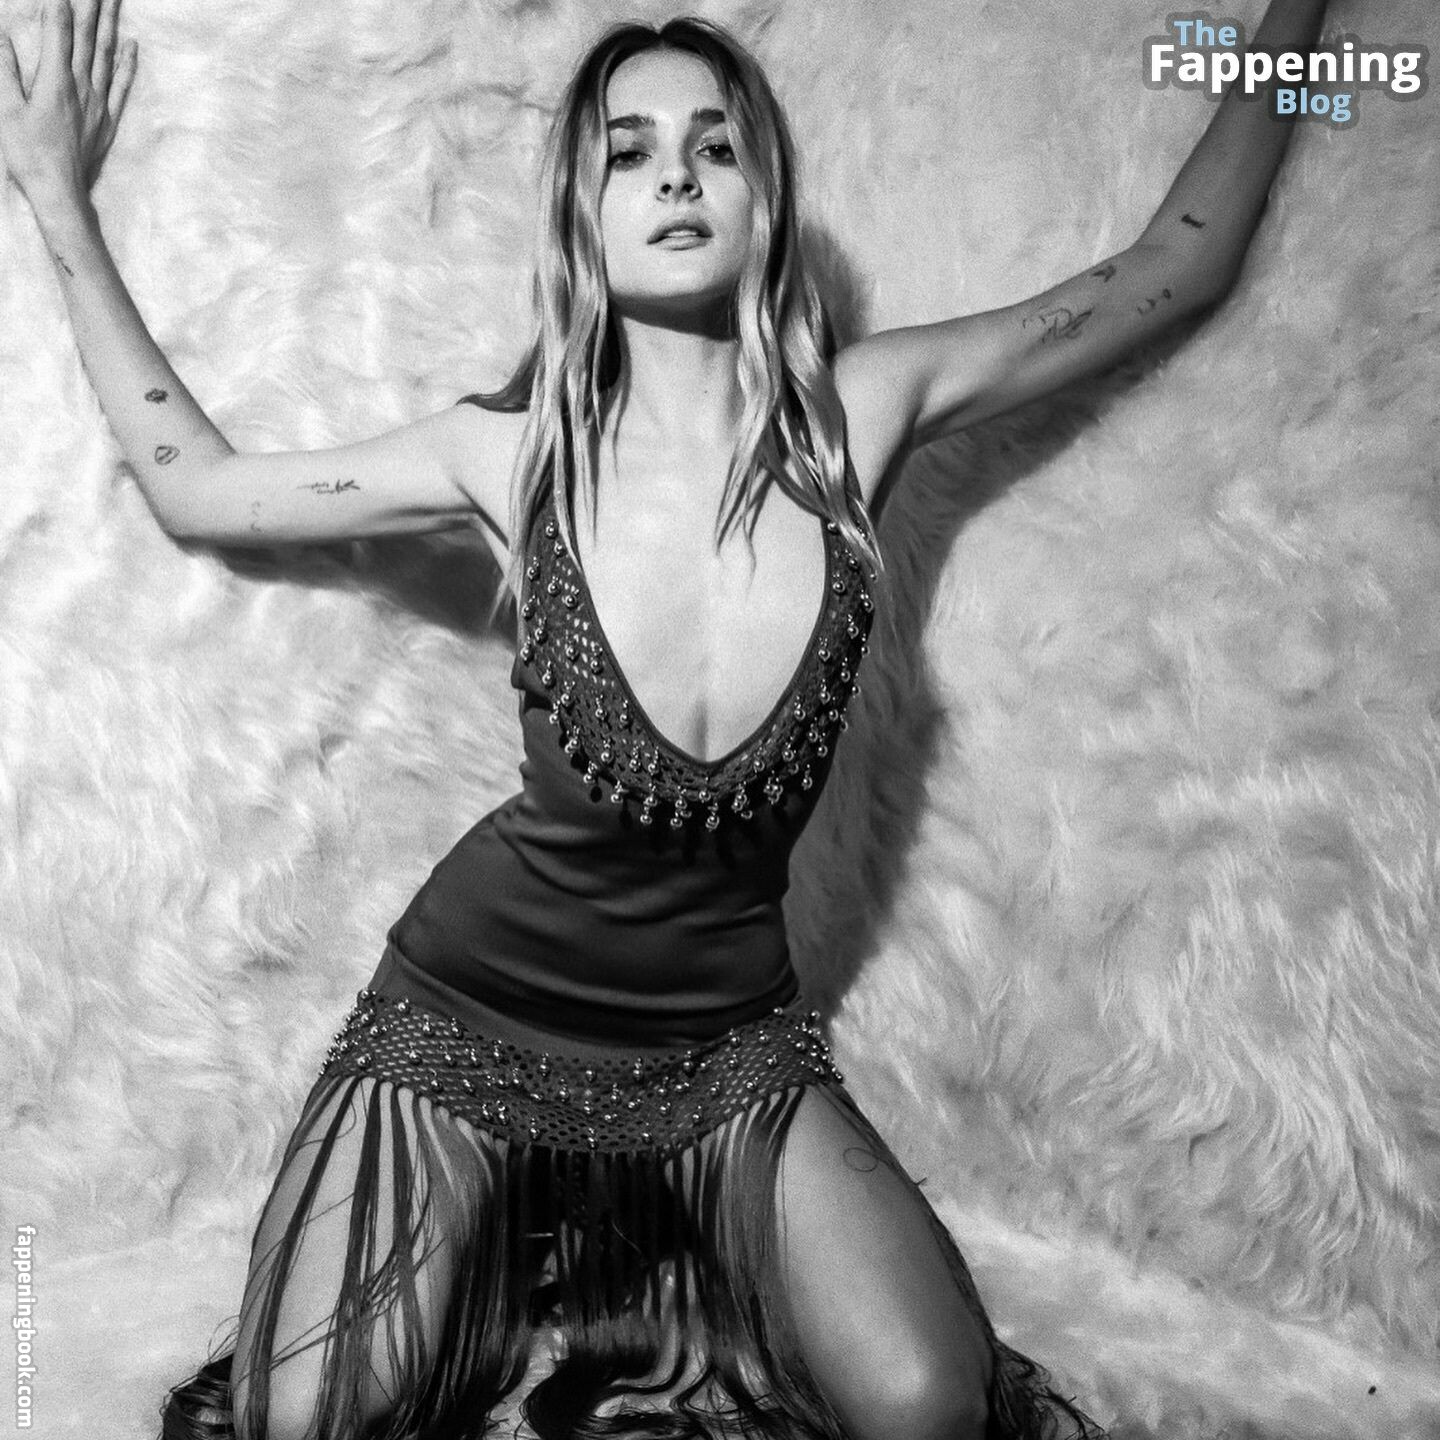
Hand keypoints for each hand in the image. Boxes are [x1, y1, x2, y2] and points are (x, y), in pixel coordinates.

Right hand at [0, 0, 136, 208]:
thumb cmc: (28, 154)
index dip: (60, 5)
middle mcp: (82, 88)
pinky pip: (121, 86)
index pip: (59, 32)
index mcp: (55, 82)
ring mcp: (99, 104)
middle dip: (91, 6)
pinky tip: (131, 46)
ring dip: (110, 25)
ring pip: (106, 55)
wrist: (60, 193)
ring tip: (115, 0)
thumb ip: (6, 72)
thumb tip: (4, 38)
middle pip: (87, 38)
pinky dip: (126, 64)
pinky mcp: (108, 121)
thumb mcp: (7, 110)